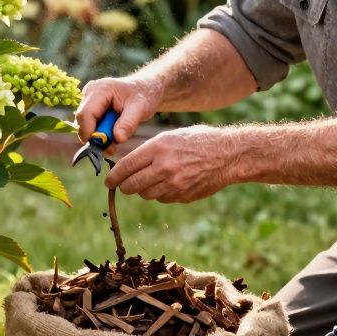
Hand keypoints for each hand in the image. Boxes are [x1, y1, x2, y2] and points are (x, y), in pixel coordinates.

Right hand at [75, 76, 161, 145]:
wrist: (145, 89)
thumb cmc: (143, 95)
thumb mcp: (141, 108)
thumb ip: (129, 123)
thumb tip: (118, 138)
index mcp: (100, 89)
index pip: (85, 114)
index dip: (89, 132)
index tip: (103, 147)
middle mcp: (90, 93)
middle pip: (82, 121)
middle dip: (96, 137)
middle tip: (113, 147)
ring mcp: (88, 100)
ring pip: (85, 126)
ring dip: (100, 137)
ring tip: (118, 137)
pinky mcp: (90, 108)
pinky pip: (90, 126)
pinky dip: (101, 134)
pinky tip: (114, 132)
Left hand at [105, 124, 239, 203]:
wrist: (227, 155)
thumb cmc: (198, 141)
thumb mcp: (171, 137)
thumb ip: (148, 151)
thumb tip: (127, 165)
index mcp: (159, 148)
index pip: (126, 166)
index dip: (114, 176)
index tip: (109, 181)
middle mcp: (165, 167)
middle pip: (132, 185)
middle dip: (124, 187)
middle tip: (122, 185)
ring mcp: (175, 184)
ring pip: (146, 195)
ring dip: (143, 190)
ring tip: (149, 180)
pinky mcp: (183, 196)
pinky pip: (163, 199)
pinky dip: (160, 194)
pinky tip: (168, 183)